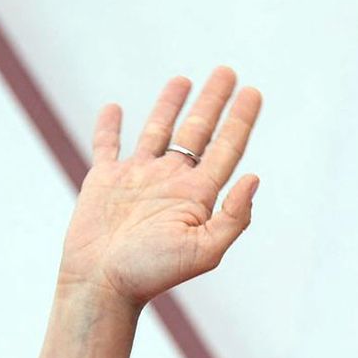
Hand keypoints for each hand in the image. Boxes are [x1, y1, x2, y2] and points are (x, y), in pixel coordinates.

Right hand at [57, 66, 261, 307]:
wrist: (101, 285)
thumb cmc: (151, 273)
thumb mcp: (203, 251)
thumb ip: (232, 217)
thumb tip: (255, 178)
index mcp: (196, 196)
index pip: (225, 148)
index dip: (240, 120)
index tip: (253, 92)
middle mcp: (170, 182)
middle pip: (197, 132)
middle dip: (213, 102)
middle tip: (227, 72)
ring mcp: (137, 179)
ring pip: (157, 132)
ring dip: (170, 106)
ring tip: (183, 79)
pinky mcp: (104, 181)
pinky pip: (107, 146)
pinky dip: (109, 127)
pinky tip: (115, 108)